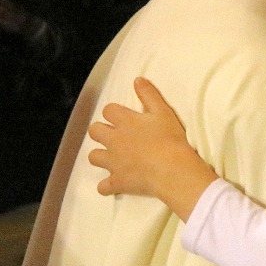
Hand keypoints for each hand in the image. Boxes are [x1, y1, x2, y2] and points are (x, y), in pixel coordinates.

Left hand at [86, 76, 216, 219]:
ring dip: (100, 156)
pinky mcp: (117, 181)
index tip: (124, 117)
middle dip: (101, 132)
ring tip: (112, 158)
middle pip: (95, 131)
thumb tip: (137, 79)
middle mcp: (113, 140)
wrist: (172, 169)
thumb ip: (149, 94)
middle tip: (115, 136)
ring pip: (94, 157)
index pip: (108, 110)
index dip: (114, 113)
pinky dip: (107, 186)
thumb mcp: (163, 112)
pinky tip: (114, 184)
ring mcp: (113, 162)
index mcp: (124, 121)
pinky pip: (103, 187)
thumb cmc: (170, 139)